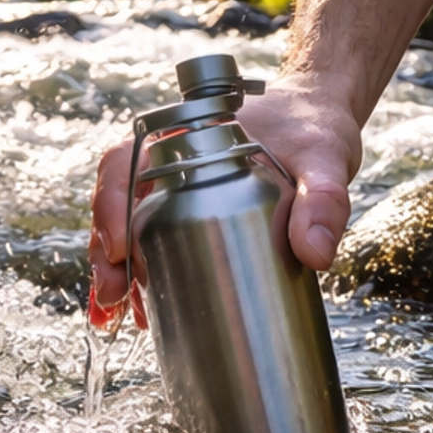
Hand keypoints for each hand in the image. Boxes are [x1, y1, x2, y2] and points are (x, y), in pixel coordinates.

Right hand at [88, 79, 362, 313]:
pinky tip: (136, 312)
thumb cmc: (315, 128)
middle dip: (108, 253)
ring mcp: (176, 187)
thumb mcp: (324, 160)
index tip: (118, 247)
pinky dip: (138, 275)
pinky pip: (152, 240)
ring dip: (116, 270)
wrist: (321, 118)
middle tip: (113, 295)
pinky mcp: (191, 212)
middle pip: (118, 202)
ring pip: (129, 226)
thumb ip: (323, 200)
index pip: (127, 160)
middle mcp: (170, 159)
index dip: (111, 203)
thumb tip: (314, 254)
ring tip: (115, 314)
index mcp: (185, 134)